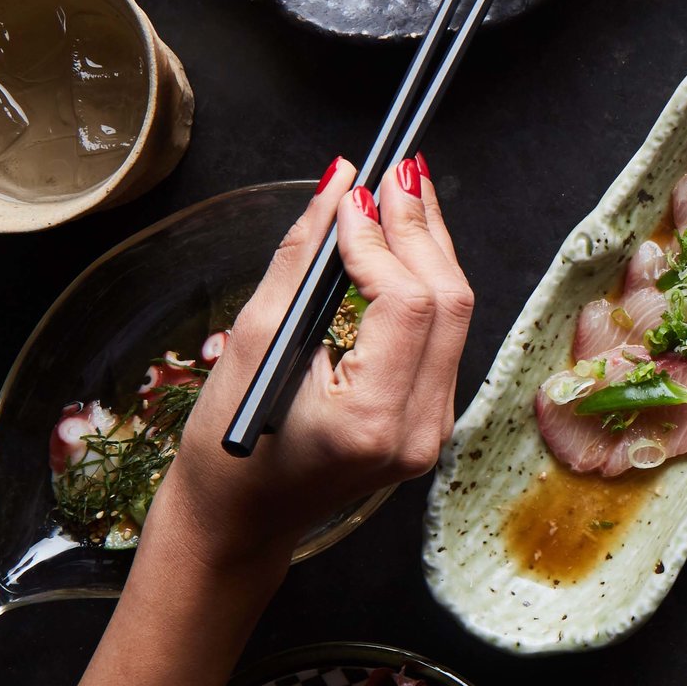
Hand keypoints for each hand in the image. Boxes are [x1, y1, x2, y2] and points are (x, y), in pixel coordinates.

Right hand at [157, 155, 475, 573]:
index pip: (407, 304)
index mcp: (372, 421)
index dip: (385, 237)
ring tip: (404, 188)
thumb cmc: (229, 446)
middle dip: (421, 227)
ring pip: (457, 315)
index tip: (356, 193)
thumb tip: (339, 181)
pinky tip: (406, 242)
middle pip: (449, 302)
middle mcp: (419, 429)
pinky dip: (426, 281)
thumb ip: (303, 257)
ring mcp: (434, 428)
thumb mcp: (253, 342)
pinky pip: (445, 334)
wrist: (239, 518)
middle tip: (397, 167)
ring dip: (430, 246)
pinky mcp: (432, 417)